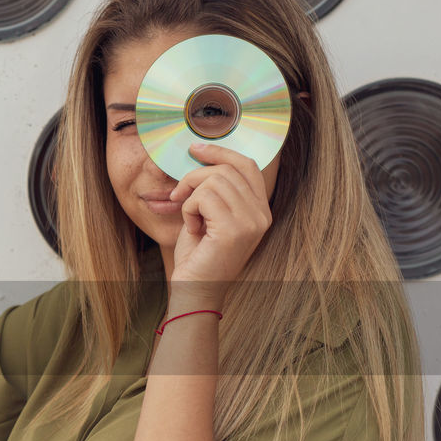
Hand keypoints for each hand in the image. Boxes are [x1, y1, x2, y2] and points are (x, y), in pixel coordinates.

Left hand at [166, 142, 272, 298]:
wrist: (194, 290)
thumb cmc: (197, 255)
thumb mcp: (209, 215)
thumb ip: (215, 189)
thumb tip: (202, 154)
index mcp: (260, 210)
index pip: (248, 165)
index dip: (220, 152)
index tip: (195, 150)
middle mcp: (262, 215)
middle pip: (227, 169)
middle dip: (194, 177)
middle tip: (179, 196)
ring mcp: (251, 222)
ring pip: (213, 181)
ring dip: (191, 197)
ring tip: (191, 220)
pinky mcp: (234, 230)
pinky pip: (203, 197)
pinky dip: (188, 209)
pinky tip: (193, 229)